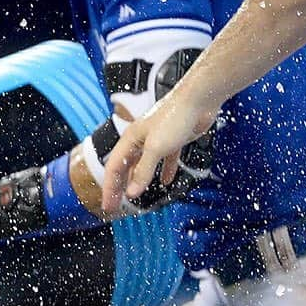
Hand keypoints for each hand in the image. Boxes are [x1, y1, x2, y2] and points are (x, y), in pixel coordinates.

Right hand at [102, 90, 218, 214]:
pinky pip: (165, 160)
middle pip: (125, 167)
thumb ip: (144, 171)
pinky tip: (166, 181)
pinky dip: (164, 171)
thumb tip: (132, 192)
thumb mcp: (156, 148)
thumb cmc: (174, 117)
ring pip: (143, 165)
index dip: (109, 188)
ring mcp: (156, 140)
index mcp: (130, 139)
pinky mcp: (173, 140)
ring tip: (134, 196)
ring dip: (138, 180)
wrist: (198, 100)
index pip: (114, 167)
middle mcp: (140, 140)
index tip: (107, 205)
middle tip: (115, 206)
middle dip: (119, 187)